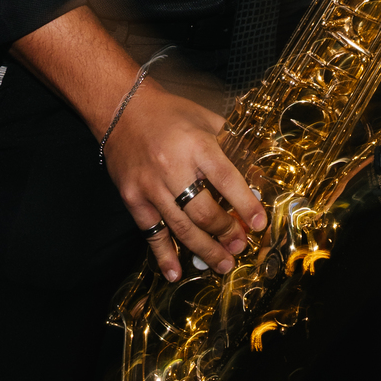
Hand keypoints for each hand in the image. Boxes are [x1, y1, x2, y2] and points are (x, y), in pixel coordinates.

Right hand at [104, 73, 265, 284]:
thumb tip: (253, 174)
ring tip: (223, 263)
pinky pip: (151, 232)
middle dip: (226, 233)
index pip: (228, 181)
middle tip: (240, 245)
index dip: (246, 205)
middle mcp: (174, 167)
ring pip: (181, 227)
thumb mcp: (205, 118)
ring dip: (205, 249)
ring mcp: (150, 186)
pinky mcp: (132, 197)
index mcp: (198, 145)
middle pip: (205, 211)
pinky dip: (163, 255)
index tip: (259, 224)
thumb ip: (229, 143)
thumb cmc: (169, 112)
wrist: (121, 108)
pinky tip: (176, 272)